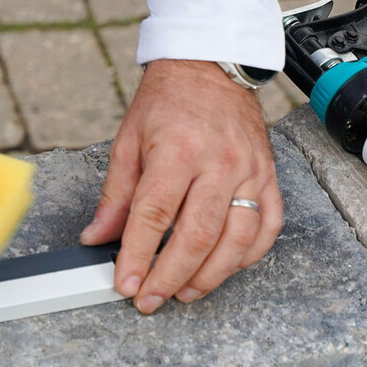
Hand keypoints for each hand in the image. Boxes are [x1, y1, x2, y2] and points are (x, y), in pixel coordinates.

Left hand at [80, 59, 282, 311]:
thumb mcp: (128, 141)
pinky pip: (267, 227)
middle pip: (197, 236)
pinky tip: (223, 270)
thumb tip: (97, 238)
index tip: (125, 284)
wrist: (212, 66)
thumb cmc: (168, 102)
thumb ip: (116, 196)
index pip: (155, 216)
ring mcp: (250, 171)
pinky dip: (246, 257)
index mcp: (178, 151)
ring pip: (236, 239)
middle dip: (169, 277)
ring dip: (209, 276)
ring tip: (183, 293)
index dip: (138, 257)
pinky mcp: (269, 177)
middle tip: (149, 299)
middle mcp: (220, 163)